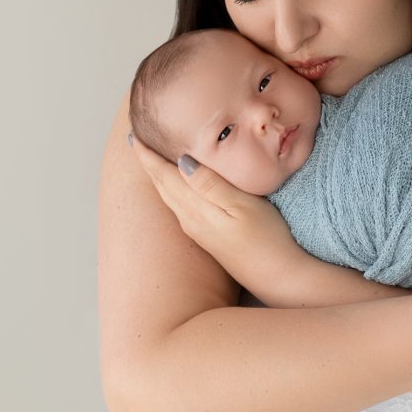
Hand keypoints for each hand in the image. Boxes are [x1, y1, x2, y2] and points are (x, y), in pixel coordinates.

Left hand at [130, 134, 306, 292]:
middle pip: (161, 186)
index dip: (147, 155)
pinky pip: (178, 206)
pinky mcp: (206, 237)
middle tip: (135, 140)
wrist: (277, 277)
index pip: (164, 175)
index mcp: (196, 208)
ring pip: (168, 197)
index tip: (134, 134)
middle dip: (147, 163)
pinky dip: (170, 189)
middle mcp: (190, 220)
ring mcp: (197, 230)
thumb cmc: (267, 238)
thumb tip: (181, 161)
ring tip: (150, 157)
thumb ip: (211, 184)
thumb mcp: (242, 205)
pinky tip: (175, 184)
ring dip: (157, 176)